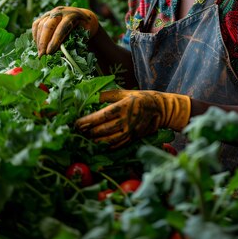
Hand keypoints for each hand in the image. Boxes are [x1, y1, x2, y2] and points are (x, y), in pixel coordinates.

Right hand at [32, 6, 98, 56]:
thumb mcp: (84, 33)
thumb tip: (61, 52)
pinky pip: (37, 24)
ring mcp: (52, 12)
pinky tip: (37, 44)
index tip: (49, 53)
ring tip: (40, 53)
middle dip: (43, 41)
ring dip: (39, 40)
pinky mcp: (46, 15)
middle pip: (48, 26)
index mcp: (72, 15)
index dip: (54, 41)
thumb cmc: (85, 28)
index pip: (61, 28)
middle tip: (41, 55)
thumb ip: (74, 40)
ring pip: (40, 25)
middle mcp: (61, 11)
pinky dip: (35, 35)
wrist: (84, 16)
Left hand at [75, 89, 190, 147]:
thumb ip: (109, 95)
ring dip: (95, 141)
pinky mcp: (133, 138)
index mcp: (123, 106)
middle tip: (76, 132)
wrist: (161, 109)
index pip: (101, 116)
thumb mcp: (126, 92)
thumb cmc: (141, 98)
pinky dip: (106, 146)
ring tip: (85, 139)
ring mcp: (130, 131)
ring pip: (108, 140)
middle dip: (87, 132)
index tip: (76, 123)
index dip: (87, 121)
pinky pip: (117, 145)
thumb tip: (93, 97)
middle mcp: (126, 120)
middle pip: (102, 130)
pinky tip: (98, 145)